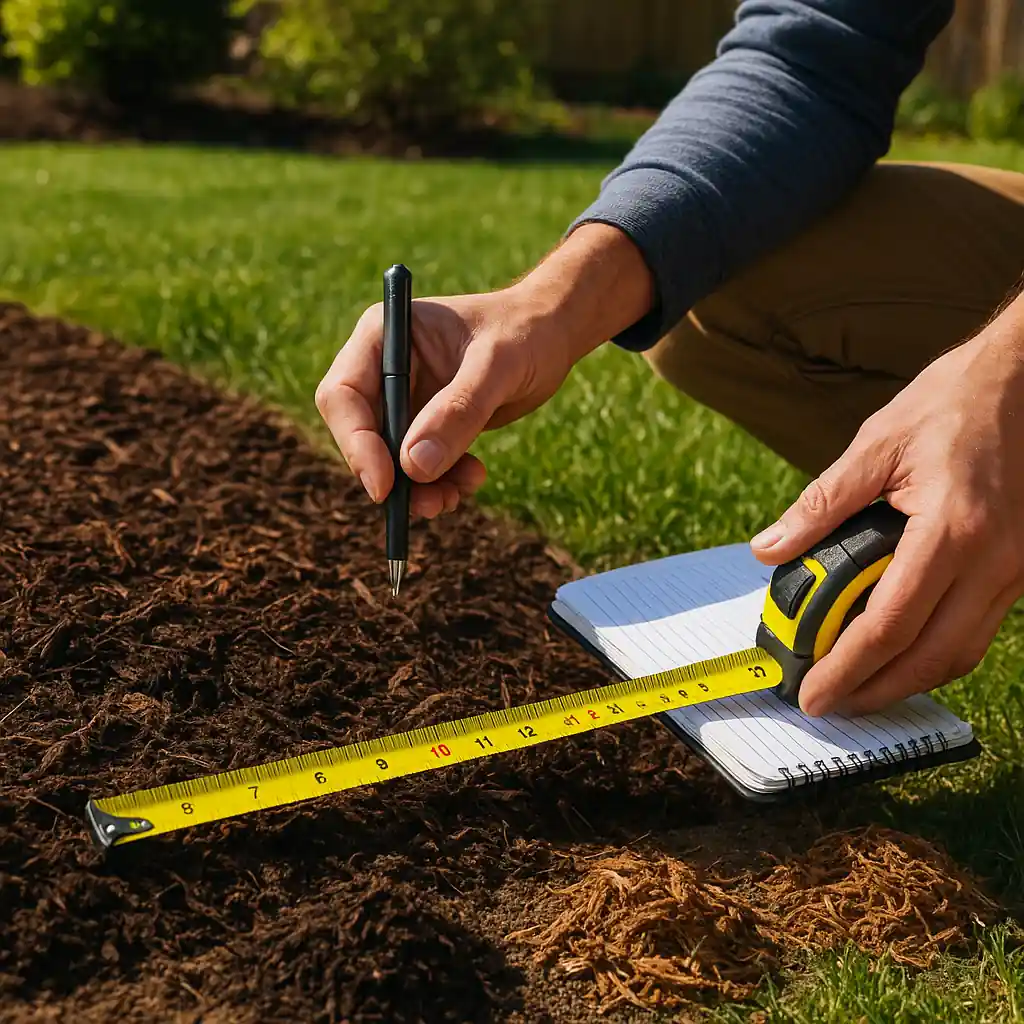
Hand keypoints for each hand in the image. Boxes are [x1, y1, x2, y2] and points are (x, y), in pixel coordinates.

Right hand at [315, 224, 653, 517]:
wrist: (550, 336)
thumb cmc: (525, 332)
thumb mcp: (498, 365)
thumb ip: (457, 411)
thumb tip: (414, 467)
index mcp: (384, 334)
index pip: (343, 395)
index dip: (356, 443)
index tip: (385, 486)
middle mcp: (383, 368)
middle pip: (360, 434)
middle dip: (391, 475)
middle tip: (429, 504)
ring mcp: (403, 399)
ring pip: (389, 459)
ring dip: (418, 488)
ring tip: (456, 496)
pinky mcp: (425, 426)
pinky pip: (418, 468)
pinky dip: (440, 483)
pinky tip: (472, 478)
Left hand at [750, 291, 1023, 716]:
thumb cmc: (953, 402)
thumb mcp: (877, 444)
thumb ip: (821, 504)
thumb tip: (770, 549)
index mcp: (952, 530)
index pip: (890, 624)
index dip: (847, 669)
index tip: (813, 693)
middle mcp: (995, 560)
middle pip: (932, 656)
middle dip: (876, 691)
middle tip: (830, 704)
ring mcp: (1017, 568)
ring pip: (962, 651)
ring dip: (908, 679)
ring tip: (857, 687)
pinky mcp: (1022, 566)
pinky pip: (979, 628)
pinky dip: (937, 650)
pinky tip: (900, 650)